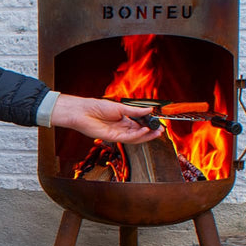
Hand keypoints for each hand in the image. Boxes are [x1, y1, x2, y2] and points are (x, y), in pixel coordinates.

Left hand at [49, 94, 164, 143]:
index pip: (140, 124)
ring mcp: (118, 133)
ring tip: (157, 132)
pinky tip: (145, 131)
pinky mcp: (113, 138)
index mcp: (123, 119)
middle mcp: (122, 127)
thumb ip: (135, 111)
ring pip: (135, 137)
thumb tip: (150, 110)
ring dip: (147, 135)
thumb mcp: (120, 107)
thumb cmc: (97, 107)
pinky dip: (137, 135)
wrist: (83, 112)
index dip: (150, 124)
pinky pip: (128, 138)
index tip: (159, 122)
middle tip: (161, 130)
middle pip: (139, 132)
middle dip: (151, 131)